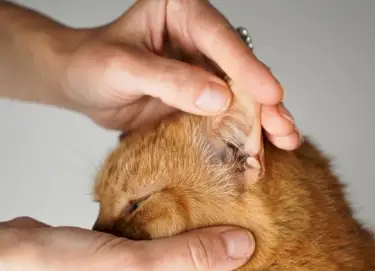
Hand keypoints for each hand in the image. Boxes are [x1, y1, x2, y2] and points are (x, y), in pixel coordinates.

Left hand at [55, 0, 299, 149]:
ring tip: (286, 140)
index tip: (270, 94)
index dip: (247, 67)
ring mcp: (205, 70)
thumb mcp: (122, 67)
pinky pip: (230, 115)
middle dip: (266, 100)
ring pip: (244, 94)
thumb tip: (219, 100)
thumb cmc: (93, 63)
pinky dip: (247, 132)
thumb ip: (170, 80)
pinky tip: (266, 147)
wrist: (81, 84)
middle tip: (283, 126)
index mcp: (181, 10)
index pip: (220, 37)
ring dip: (265, 119)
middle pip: (242, 68)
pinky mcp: (204, 98)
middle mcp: (200, 38)